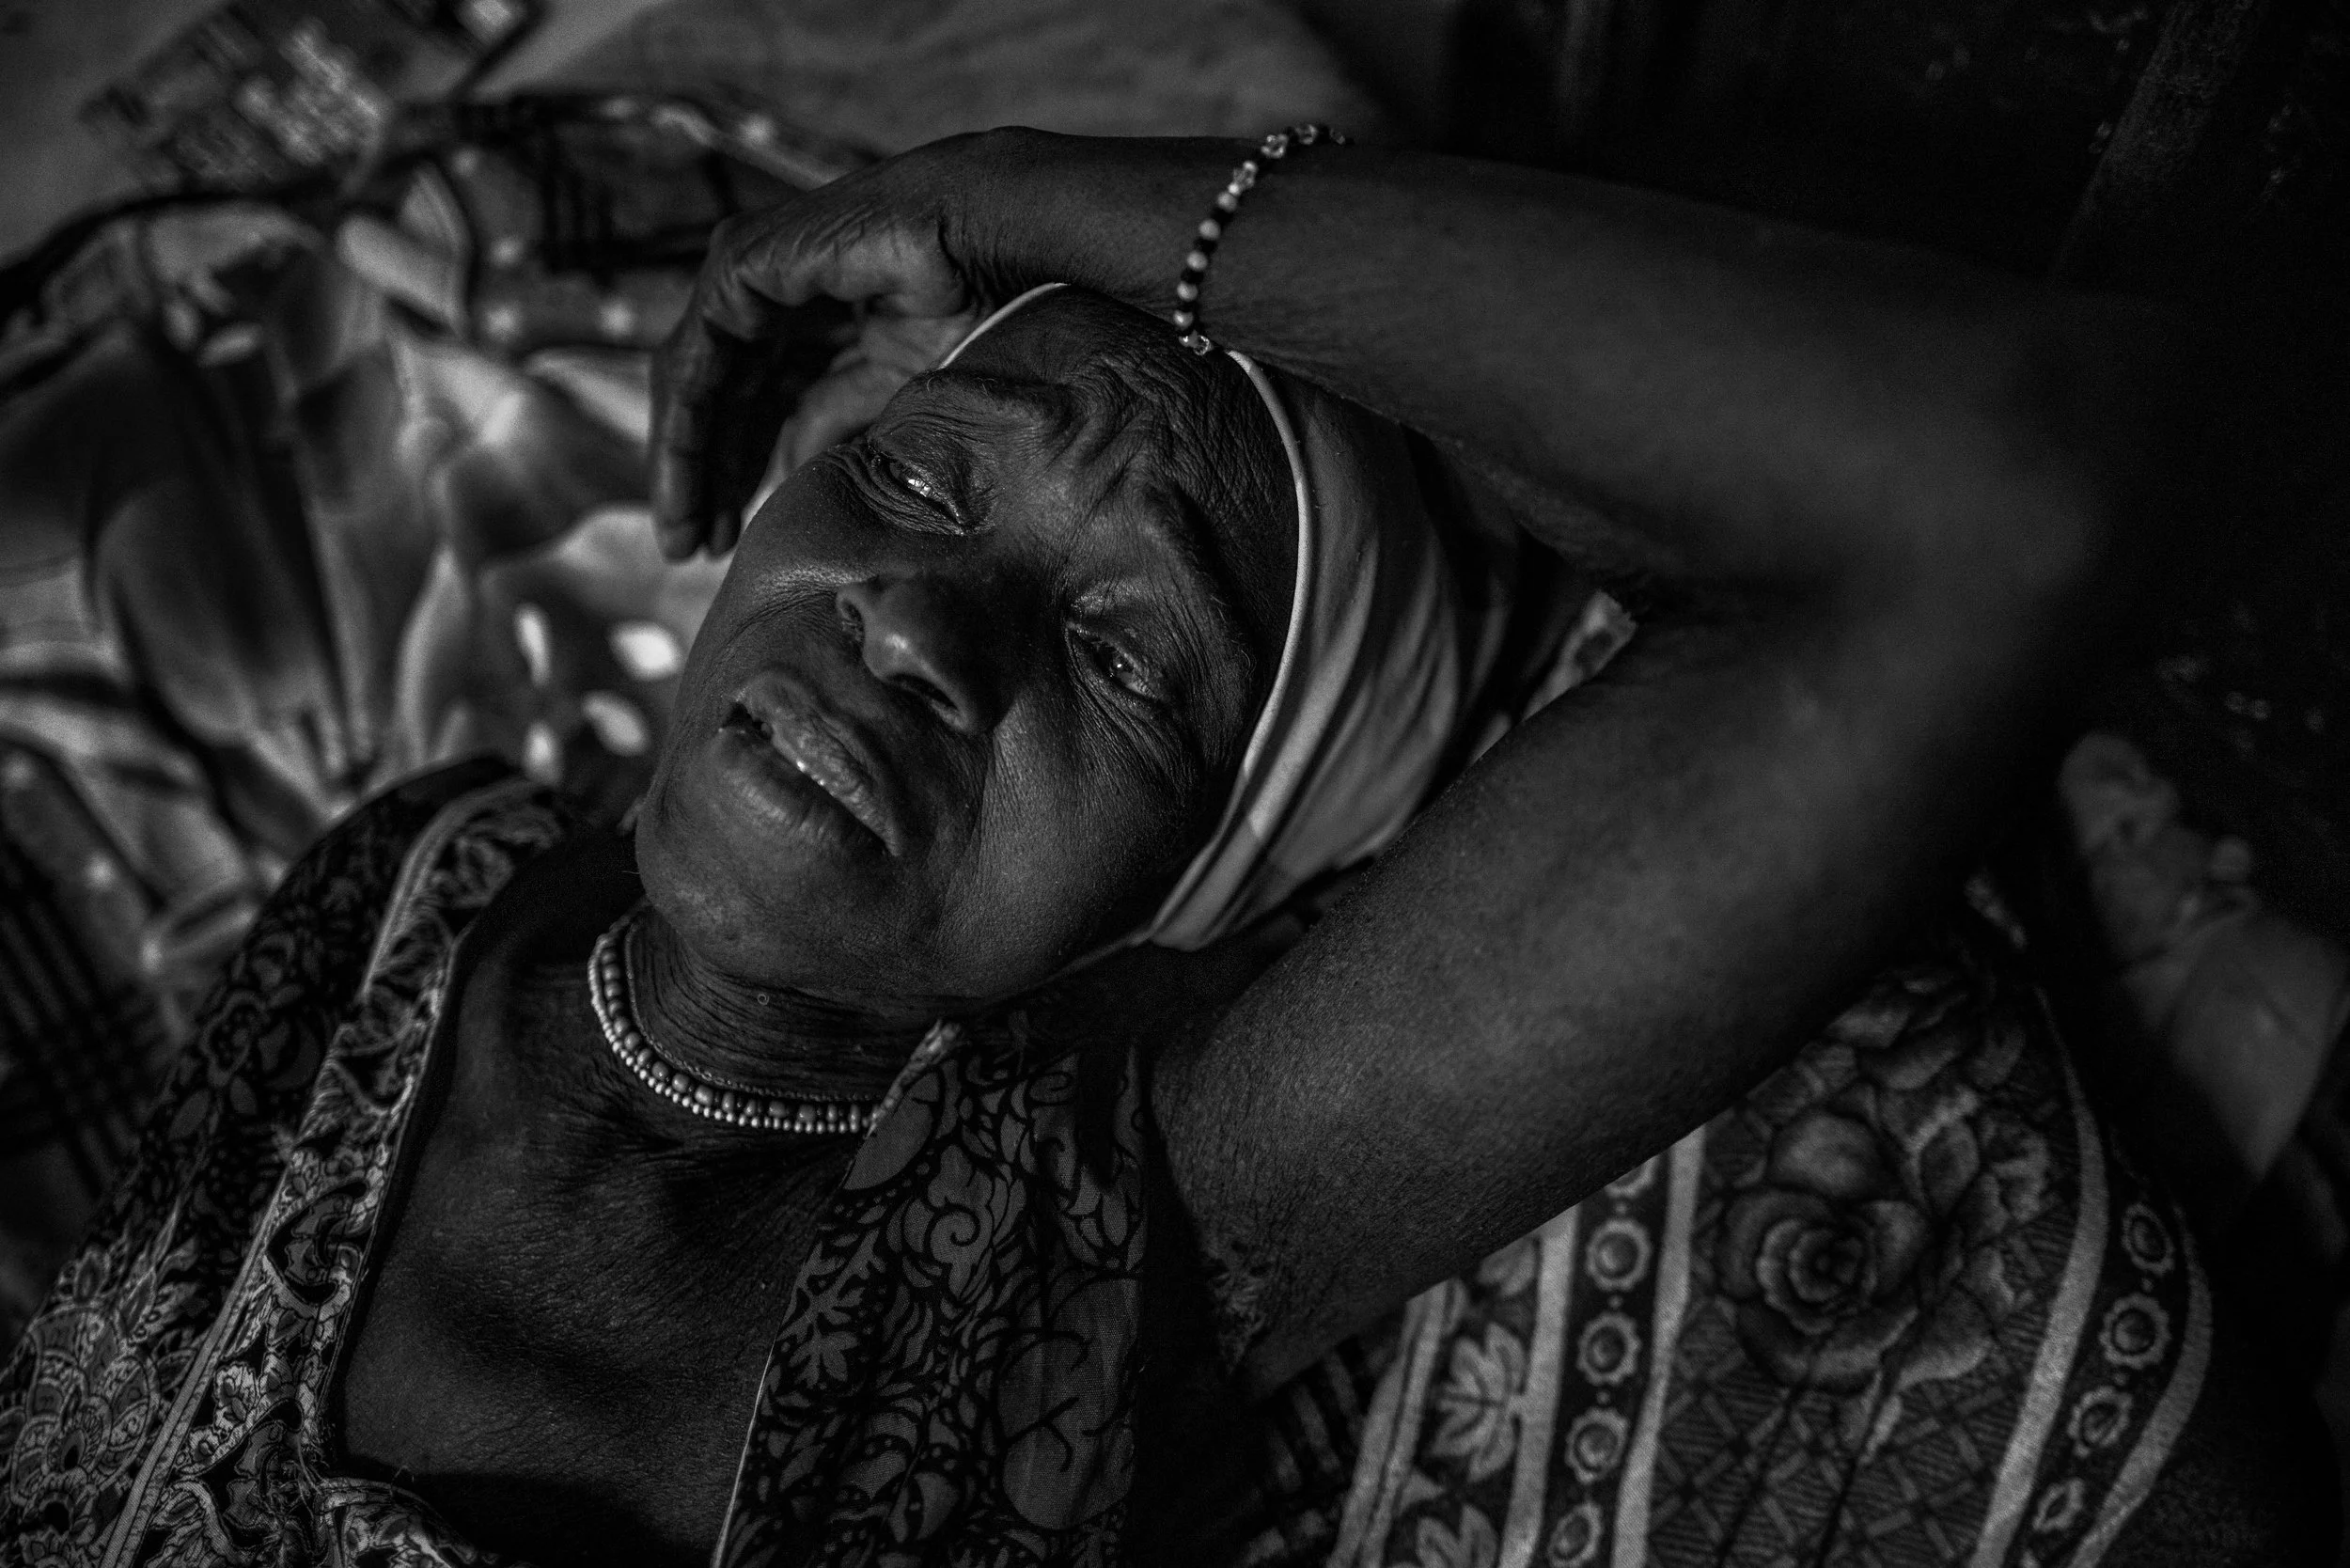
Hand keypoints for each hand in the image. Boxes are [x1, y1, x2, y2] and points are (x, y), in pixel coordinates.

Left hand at [650, 134, 1010, 557]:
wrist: (980, 242)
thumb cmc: (955, 301)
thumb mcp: (884, 388)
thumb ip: (831, 423)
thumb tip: (790, 471)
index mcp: (797, 321)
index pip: (746, 406)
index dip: (734, 473)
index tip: (720, 540)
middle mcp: (760, 297)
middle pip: (712, 401)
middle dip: (704, 477)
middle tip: (691, 549)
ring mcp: (742, 277)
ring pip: (692, 385)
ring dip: (686, 462)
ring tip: (686, 530)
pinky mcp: (737, 267)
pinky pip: (695, 360)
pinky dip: (686, 424)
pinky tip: (689, 481)